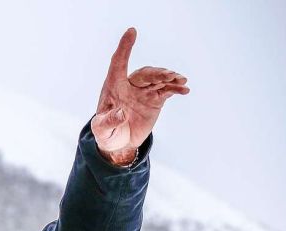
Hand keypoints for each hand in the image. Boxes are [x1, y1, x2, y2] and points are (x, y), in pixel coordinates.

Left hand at [91, 28, 189, 164]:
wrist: (118, 143)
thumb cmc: (105, 133)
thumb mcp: (101, 129)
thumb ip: (108, 121)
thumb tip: (121, 114)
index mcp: (113, 87)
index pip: (118, 63)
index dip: (125, 48)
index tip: (132, 31)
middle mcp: (129, 86)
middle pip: (144, 73)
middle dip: (156, 73)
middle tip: (168, 76)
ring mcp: (143, 92)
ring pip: (158, 79)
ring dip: (169, 78)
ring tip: (180, 80)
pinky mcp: (155, 100)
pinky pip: (167, 90)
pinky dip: (176, 89)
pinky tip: (184, 90)